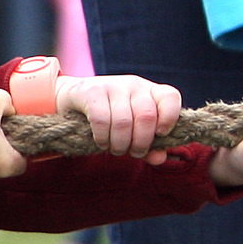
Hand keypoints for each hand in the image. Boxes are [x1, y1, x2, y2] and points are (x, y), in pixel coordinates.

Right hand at [57, 72, 182, 159]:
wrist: (72, 97)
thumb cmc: (110, 116)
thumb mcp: (133, 128)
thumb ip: (150, 144)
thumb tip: (159, 159)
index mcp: (150, 91)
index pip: (170, 97)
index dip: (169, 117)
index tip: (160, 134)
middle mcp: (134, 85)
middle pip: (146, 116)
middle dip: (141, 142)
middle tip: (134, 153)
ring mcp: (112, 86)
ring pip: (123, 122)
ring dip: (120, 144)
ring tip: (116, 150)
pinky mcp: (91, 92)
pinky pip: (101, 120)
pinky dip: (103, 137)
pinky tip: (101, 143)